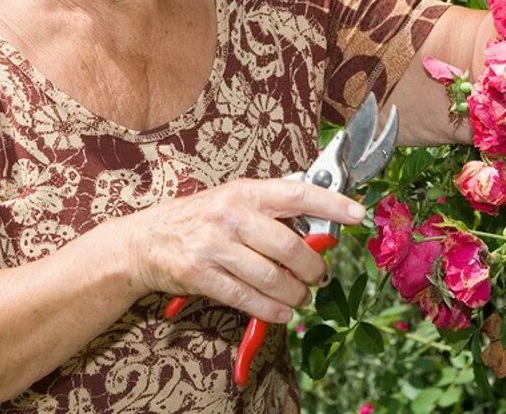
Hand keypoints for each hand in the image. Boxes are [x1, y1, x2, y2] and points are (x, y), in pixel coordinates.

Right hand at [125, 178, 365, 322]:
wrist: (147, 241)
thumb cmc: (200, 218)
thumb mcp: (235, 200)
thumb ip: (272, 209)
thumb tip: (320, 224)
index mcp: (246, 192)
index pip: (297, 194)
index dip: (332, 204)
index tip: (358, 215)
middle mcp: (231, 216)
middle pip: (289, 246)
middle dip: (313, 268)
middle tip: (319, 276)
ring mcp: (215, 246)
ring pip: (272, 278)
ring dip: (295, 295)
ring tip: (300, 298)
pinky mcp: (202, 275)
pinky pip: (248, 299)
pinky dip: (272, 311)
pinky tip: (281, 313)